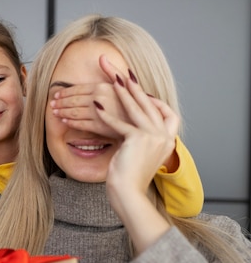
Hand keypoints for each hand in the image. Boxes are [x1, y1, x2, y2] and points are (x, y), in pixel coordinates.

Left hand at [49, 61, 128, 138]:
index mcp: (102, 87)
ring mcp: (98, 113)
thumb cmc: (135, 102)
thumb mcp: (125, 83)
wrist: (143, 122)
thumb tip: (102, 57)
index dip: (65, 92)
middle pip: (73, 100)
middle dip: (61, 103)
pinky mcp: (99, 127)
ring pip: (75, 112)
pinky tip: (65, 121)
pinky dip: (71, 122)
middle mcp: (98, 99)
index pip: (77, 89)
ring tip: (54, 113)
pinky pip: (81, 124)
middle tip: (52, 105)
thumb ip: (111, 70)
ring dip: (63, 112)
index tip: (56, 95)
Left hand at [94, 57, 178, 251]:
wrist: (130, 197)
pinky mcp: (138, 140)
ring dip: (120, 90)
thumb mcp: (138, 156)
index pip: (162, 108)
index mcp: (167, 138)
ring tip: (108, 75)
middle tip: (113, 66)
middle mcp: (164, 135)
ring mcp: (154, 136)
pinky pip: (121, 123)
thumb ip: (139, 141)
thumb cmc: (130, 179)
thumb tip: (131, 130)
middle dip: (128, 82)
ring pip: (135, 107)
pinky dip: (107, 114)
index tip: (133, 82)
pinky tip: (95, 104)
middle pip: (145, 101)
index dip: (147, 94)